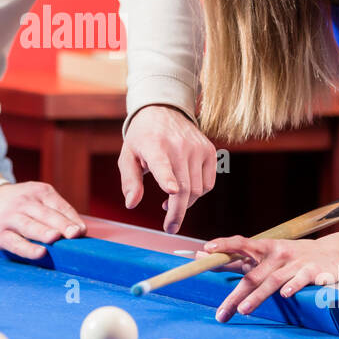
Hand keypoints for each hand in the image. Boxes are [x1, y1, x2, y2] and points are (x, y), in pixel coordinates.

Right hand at [0, 182, 85, 260]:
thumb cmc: (16, 204)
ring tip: (56, 238)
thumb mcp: (35, 198)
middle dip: (62, 224)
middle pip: (46, 215)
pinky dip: (28, 248)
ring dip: (44, 232)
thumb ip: (55, 212)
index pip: (59, 206)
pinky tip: (40, 253)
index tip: (82, 231)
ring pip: (30, 226)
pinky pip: (16, 242)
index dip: (72, 219)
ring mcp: (10, 218)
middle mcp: (25, 202)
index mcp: (39, 192)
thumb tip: (79, 232)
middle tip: (75, 234)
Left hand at [119, 105, 216, 233]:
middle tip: (170, 228)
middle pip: (183, 188)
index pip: (162, 163)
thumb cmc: (142, 138)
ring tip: (169, 203)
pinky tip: (183, 190)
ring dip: (185, 204)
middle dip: (177, 213)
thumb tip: (132, 204)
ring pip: (197, 190)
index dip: (167, 178)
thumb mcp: (128, 156)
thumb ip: (130, 181)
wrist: (164, 110)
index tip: (171, 190)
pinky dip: (197, 194)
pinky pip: (208, 184)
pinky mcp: (210, 151)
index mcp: (154, 145)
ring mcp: (197, 148)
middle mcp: (178, 145)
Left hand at [202, 235, 338, 321]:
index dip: (224, 245)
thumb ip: (238, 259)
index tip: (206, 250)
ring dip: (257, 296)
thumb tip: (204, 255)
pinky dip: (293, 287)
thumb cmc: (290, 257)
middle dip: (235, 295)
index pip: (240, 243)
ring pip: (272, 281)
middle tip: (221, 313)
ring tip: (244, 310)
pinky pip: (301, 280)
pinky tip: (284, 296)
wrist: (332, 254)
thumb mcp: (266, 255)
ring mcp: (295, 262)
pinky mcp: (313, 271)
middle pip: (252, 275)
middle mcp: (277, 254)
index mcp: (264, 248)